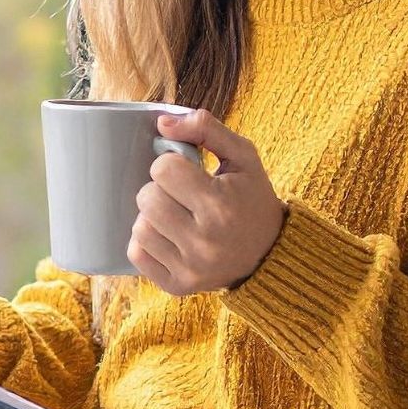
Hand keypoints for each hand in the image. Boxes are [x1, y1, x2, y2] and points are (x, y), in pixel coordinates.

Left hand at [127, 109, 285, 295]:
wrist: (270, 254)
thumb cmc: (252, 198)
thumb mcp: (242, 156)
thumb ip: (205, 128)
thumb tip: (162, 122)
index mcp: (220, 205)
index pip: (162, 169)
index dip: (171, 163)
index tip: (188, 172)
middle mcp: (204, 241)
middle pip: (146, 198)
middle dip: (160, 189)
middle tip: (181, 194)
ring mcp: (190, 268)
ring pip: (139, 228)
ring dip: (152, 216)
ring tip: (176, 215)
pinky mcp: (178, 286)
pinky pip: (137, 254)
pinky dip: (147, 242)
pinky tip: (169, 236)